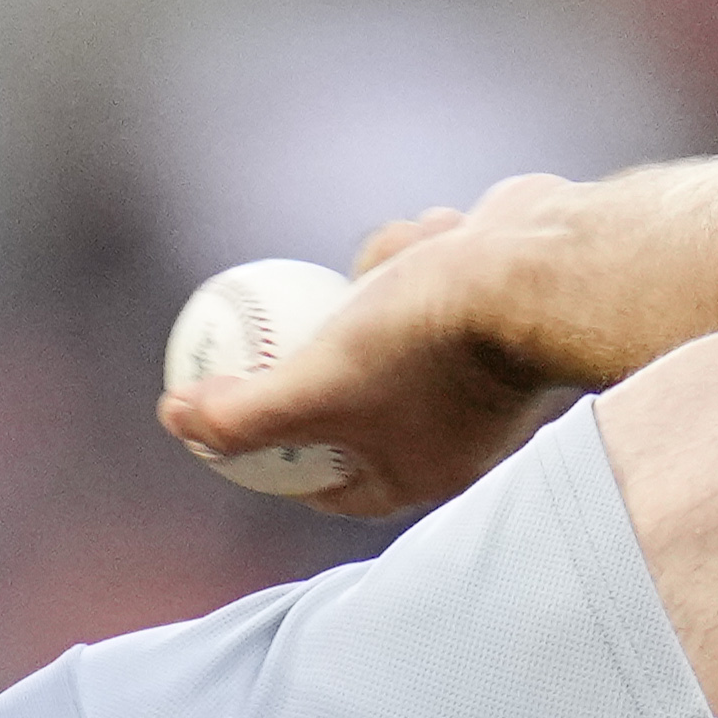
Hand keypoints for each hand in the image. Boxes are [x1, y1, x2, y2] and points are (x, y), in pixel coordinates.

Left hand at [156, 176, 589, 522]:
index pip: (328, 486)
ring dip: (373, 288)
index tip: (233, 428)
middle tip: (264, 336)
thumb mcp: (312, 388)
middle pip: (355, 403)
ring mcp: (484, 366)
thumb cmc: (425, 340)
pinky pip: (431, 275)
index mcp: (419, 473)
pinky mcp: (502, 303)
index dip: (274, 463)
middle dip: (322, 359)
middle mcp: (458, 431)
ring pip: (390, 325)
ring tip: (376, 268)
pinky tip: (429, 231)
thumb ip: (242, 417)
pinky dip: (418, 251)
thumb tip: (177, 421)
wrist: (540, 268)